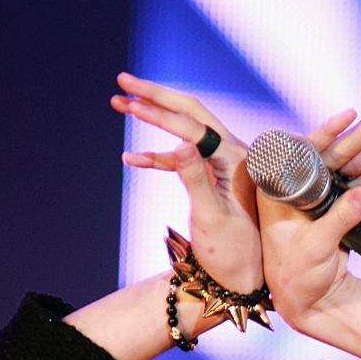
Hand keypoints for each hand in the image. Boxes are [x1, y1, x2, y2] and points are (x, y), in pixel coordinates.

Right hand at [112, 73, 262, 292]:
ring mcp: (225, 165)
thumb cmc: (231, 254)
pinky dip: (157, 156)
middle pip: (191, 113)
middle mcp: (236, 155)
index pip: (194, 127)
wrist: (242, 281)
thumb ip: (196, 179)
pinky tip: (131, 158)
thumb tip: (180, 144)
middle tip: (122, 79)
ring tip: (118, 103)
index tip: (129, 102)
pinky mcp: (214, 178)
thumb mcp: (211, 218)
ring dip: (153, 117)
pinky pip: (183, 158)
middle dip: (155, 96)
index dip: (159, 113)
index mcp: (238, 160)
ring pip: (186, 129)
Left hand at [258, 104, 360, 325]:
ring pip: (353, 163)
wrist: (310, 300)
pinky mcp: (339, 205)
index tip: (349, 116)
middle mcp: (301, 187)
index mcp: (281, 191)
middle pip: (336, 152)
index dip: (328, 132)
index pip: (305, 152)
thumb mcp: (316, 249)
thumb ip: (340, 220)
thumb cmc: (297, 277)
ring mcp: (322, 195)